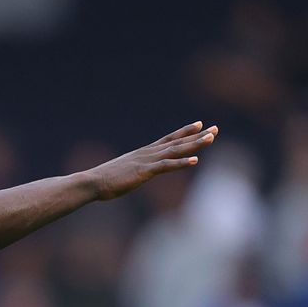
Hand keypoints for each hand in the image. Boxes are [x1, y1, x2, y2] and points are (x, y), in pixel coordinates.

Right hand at [88, 121, 216, 200]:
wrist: (92, 182)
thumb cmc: (104, 180)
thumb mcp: (123, 173)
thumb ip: (132, 171)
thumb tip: (133, 175)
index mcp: (143, 154)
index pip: (168, 139)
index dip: (184, 132)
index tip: (199, 124)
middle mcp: (147, 154)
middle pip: (177, 142)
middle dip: (197, 136)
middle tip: (215, 129)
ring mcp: (146, 161)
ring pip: (175, 150)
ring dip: (194, 144)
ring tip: (211, 138)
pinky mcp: (144, 172)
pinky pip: (166, 166)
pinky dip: (181, 162)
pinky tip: (195, 160)